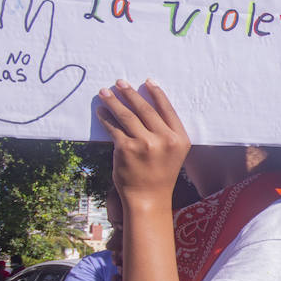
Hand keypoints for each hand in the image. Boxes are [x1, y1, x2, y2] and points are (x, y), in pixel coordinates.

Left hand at [96, 80, 190, 204]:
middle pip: (145, 109)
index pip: (167, 109)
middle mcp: (164, 139)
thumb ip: (166, 132)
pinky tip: (101, 110)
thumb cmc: (160, 174)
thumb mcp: (173, 153)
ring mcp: (144, 144)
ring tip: (105, 92)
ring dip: (114, 101)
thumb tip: (145, 106)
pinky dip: (105, 117)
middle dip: (130, 93)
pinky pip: (114, 128)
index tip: (147, 82)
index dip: (157, 93)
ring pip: (127, 115)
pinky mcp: (126, 149)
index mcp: (179, 139)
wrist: (148, 198)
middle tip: (120, 83)